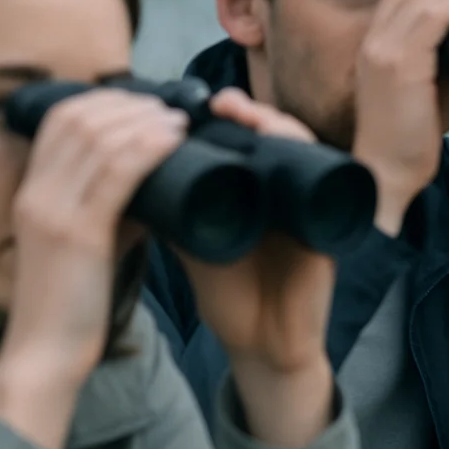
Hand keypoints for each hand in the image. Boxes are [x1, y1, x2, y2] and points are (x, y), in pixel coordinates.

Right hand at [0, 88, 189, 448]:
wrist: (45, 357)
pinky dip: (147, 148)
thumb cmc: (71, 307)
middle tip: (168, 105)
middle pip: (78, 119)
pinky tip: (173, 140)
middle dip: (127, 103)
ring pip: (98, 139)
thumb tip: (150, 189)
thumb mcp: (88, 247)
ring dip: (143, 120)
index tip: (142, 104)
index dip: (103, 102)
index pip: (60, 121)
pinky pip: (115, 174)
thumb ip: (112, 214)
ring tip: (178, 119)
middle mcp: (36, 193)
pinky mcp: (77, 234)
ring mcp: (53, 212)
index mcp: (31, 193)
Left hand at [176, 89, 340, 448]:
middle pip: (274, 133)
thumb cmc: (232, 295)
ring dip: (276, 125)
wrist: (263, 345)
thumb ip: (167, 211)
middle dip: (249, 112)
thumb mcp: (190, 244)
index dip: (223, 117)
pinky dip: (307, 155)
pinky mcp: (326, 225)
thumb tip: (122, 173)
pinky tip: (285, 142)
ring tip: (245, 115)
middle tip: (220, 103)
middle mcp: (283, 191)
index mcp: (252, 191)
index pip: (243, 138)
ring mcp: (306, 205)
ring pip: (300, 147)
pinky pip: (326, 178)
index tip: (193, 107)